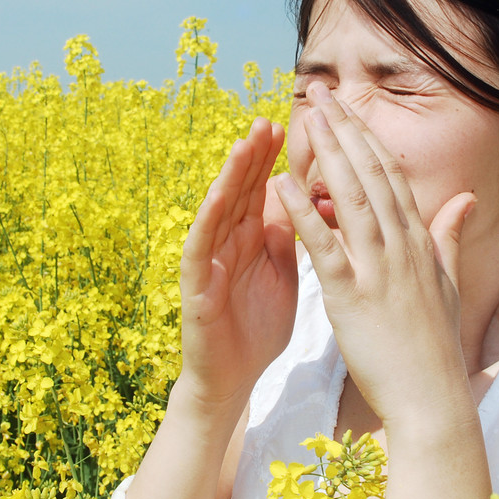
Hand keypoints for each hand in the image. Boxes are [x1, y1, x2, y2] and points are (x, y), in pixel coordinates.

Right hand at [178, 117, 297, 409]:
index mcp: (253, 238)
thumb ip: (287, 235)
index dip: (276, 158)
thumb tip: (302, 196)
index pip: (263, 188)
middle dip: (254, 155)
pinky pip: (200, 247)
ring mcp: (209, 260)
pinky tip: (218, 197)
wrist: (234, 378)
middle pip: (241, 190)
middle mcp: (228, 241)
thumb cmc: (258, 326)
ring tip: (244, 144)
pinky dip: (208, 220)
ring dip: (230, 176)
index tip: (295, 125)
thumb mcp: (282, 272)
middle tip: (268, 119)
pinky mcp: (196, 286)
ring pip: (219, 209)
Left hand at [273, 84, 476, 426]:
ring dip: (328, 154)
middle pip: (371, 174)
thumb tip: (466, 199)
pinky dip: (303, 213)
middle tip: (321, 93)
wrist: (432, 397)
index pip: (391, 176)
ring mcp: (378, 269)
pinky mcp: (352, 296)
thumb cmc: (434, 346)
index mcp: (419, 242)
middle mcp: (401, 246)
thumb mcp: (446, 284)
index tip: (347, 108)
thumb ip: (449, 236)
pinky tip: (282, 184)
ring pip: (351, 198)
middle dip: (345, 129)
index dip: (367, 138)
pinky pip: (324, 246)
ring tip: (307, 118)